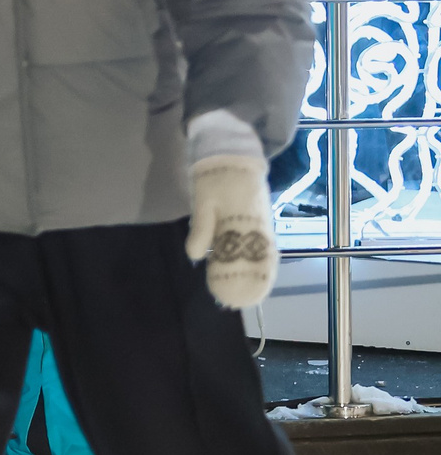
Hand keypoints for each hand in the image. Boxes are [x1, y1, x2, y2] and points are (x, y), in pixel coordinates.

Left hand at [186, 151, 277, 308]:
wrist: (231, 154)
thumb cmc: (216, 177)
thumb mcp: (204, 201)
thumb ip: (202, 228)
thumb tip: (194, 256)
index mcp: (246, 223)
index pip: (252, 259)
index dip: (248, 279)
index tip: (239, 297)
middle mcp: (258, 226)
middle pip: (258, 260)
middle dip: (249, 281)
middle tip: (238, 301)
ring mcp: (260, 223)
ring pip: (260, 254)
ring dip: (253, 272)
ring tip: (243, 291)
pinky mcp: (258, 218)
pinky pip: (260, 244)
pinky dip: (255, 258)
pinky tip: (247, 270)